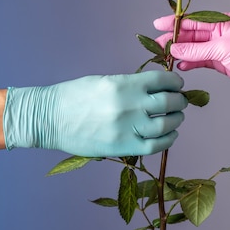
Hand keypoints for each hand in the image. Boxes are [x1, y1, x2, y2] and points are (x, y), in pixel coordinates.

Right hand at [3, 71, 187, 156]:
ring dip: (176, 121)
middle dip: (179, 101)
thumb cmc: (74, 96)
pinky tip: (169, 135)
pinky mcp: (123, 148)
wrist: (49, 118)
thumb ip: (131, 85)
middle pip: (169, 103)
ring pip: (166, 125)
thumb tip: (156, 89)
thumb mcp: (105, 81)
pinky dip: (168, 140)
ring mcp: (127, 129)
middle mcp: (130, 106)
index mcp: (124, 85)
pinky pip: (155, 146)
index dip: (175, 82)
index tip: (177, 85)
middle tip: (179, 102)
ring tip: (175, 118)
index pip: (163, 81)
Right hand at [153, 13, 229, 109]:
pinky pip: (200, 60)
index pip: (192, 21)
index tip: (158, 25)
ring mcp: (219, 48)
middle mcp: (219, 33)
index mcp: (221, 22)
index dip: (174, 23)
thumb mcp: (221, 48)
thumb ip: (196, 50)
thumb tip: (175, 49)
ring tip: (165, 56)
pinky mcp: (220, 62)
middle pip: (191, 35)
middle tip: (157, 44)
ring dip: (180, 52)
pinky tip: (180, 65)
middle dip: (174, 40)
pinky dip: (190, 62)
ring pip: (194, 48)